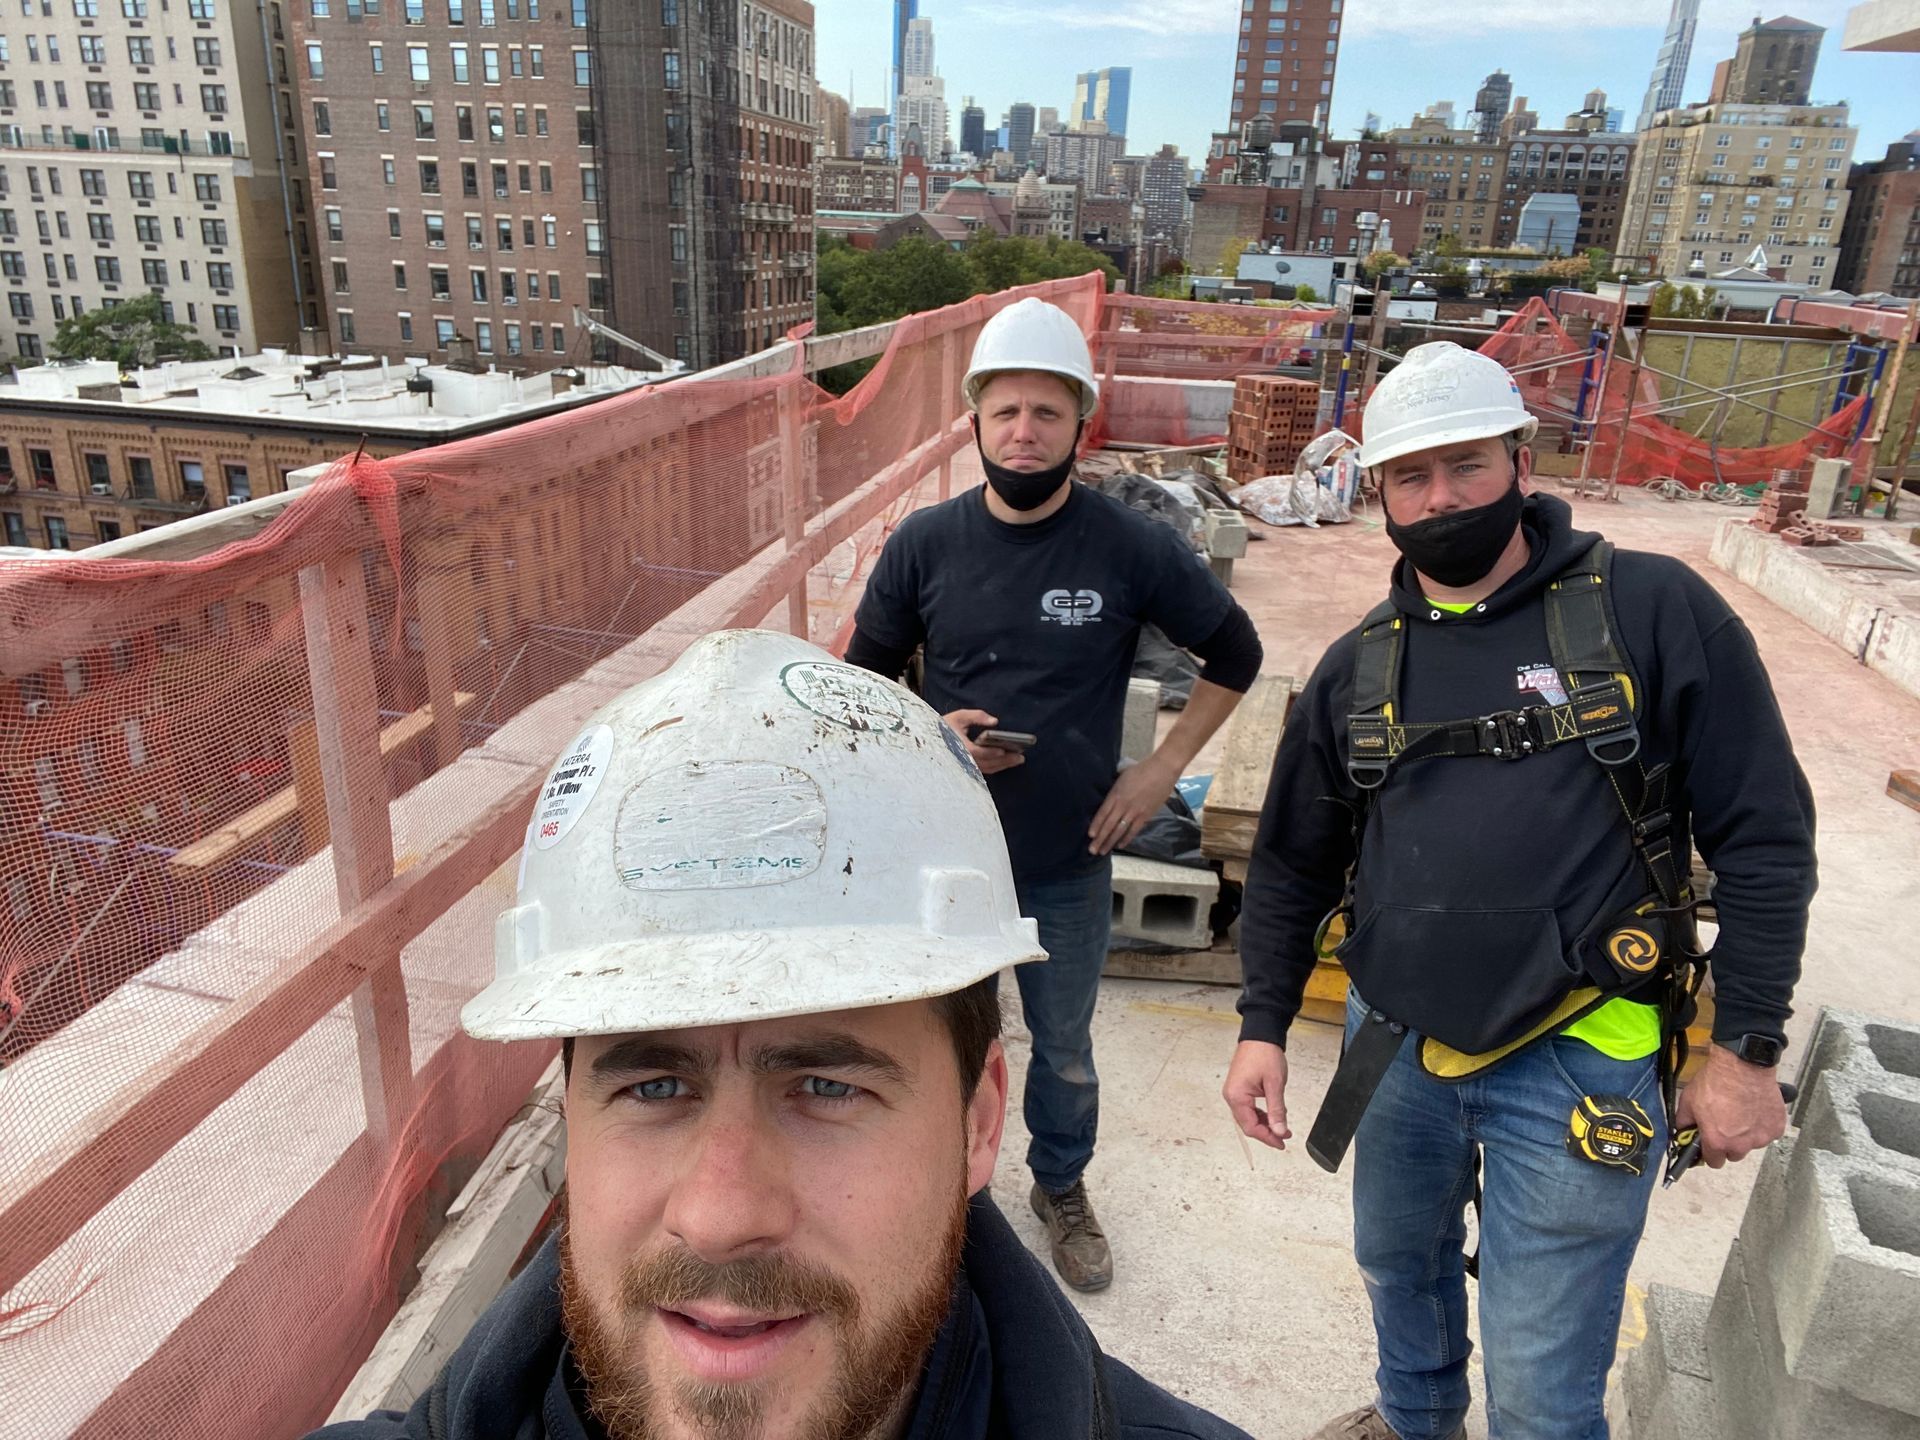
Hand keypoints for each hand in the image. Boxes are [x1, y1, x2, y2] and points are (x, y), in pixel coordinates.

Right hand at [942, 708, 1025, 775]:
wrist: (929, 740)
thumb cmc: (945, 726)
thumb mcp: (959, 716)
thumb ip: (977, 716)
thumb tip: (994, 721)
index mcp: (959, 746)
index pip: (977, 752)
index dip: (990, 752)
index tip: (1003, 750)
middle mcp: (962, 759)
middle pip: (986, 764)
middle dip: (1004, 761)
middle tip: (1020, 757)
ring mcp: (965, 766)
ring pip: (987, 769)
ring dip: (1003, 765)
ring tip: (1018, 760)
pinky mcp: (967, 768)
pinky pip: (984, 770)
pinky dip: (996, 767)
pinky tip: (1006, 763)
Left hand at [1088, 755, 1178, 854]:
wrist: (1162, 770)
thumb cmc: (1141, 770)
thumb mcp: (1121, 776)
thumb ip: (1114, 789)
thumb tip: (1107, 796)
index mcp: (1115, 794)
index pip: (1102, 813)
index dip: (1096, 825)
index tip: (1090, 835)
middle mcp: (1123, 805)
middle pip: (1109, 825)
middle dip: (1099, 839)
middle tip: (1092, 850)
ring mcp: (1135, 812)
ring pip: (1119, 830)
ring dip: (1110, 842)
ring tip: (1102, 851)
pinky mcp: (1146, 816)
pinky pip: (1134, 830)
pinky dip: (1126, 839)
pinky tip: (1119, 846)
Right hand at [1223, 1040, 1291, 1149]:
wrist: (1260, 1034)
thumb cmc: (1265, 1054)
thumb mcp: (1274, 1084)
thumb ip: (1277, 1110)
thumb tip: (1279, 1131)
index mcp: (1237, 1096)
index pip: (1251, 1126)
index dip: (1267, 1137)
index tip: (1282, 1142)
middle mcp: (1231, 1096)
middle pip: (1248, 1124)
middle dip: (1266, 1132)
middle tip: (1284, 1137)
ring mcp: (1234, 1092)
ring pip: (1248, 1117)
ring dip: (1264, 1124)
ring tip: (1282, 1127)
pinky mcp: (1239, 1088)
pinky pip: (1248, 1108)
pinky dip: (1261, 1114)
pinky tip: (1273, 1115)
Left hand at [1674, 1044, 1788, 1167]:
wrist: (1742, 1066)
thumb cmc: (1716, 1082)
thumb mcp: (1688, 1101)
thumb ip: (1684, 1121)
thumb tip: (1682, 1130)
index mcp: (1717, 1141)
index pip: (1713, 1162)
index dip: (1710, 1153)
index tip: (1709, 1146)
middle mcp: (1740, 1145)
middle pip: (1734, 1154)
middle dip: (1728, 1144)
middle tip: (1725, 1124)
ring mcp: (1761, 1137)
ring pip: (1751, 1144)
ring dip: (1746, 1134)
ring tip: (1740, 1112)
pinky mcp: (1776, 1128)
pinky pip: (1767, 1133)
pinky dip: (1761, 1125)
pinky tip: (1754, 1109)